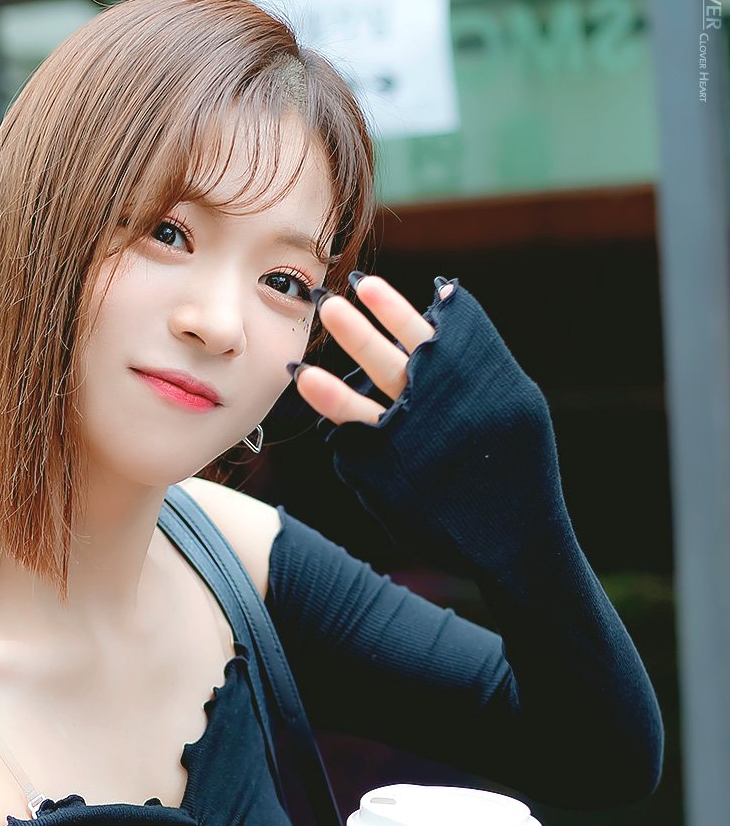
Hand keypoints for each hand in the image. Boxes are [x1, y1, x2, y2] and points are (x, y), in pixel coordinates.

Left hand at [290, 273, 564, 575]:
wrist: (516, 539)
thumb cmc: (519, 469)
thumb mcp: (515, 403)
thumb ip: (477, 356)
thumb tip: (444, 301)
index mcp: (474, 386)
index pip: (429, 340)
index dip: (395, 312)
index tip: (367, 286)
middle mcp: (443, 412)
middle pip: (393, 365)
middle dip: (360, 334)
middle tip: (329, 304)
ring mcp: (418, 447)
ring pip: (370, 401)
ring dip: (329, 389)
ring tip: (306, 352)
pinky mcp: (397, 478)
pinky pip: (359, 441)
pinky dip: (337, 413)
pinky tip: (311, 388)